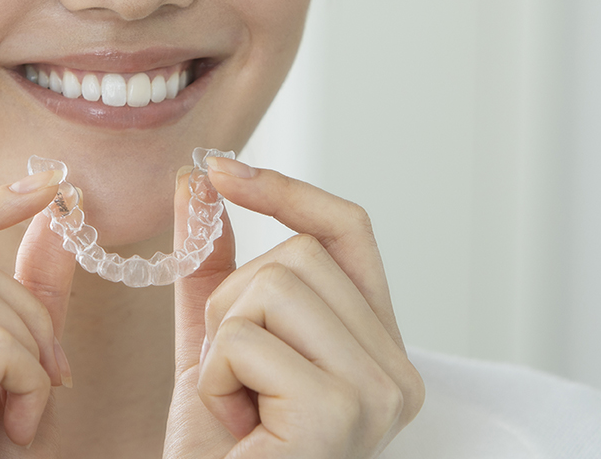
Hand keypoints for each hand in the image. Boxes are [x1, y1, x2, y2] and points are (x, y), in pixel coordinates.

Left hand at [163, 159, 424, 457]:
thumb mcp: (216, 352)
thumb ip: (218, 273)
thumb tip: (201, 185)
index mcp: (382, 352)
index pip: (349, 231)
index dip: (287, 190)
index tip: (220, 169)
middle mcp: (399, 373)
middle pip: (299, 254)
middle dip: (235, 303)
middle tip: (233, 378)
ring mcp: (378, 393)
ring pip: (273, 284)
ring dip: (223, 342)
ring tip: (236, 406)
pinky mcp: (339, 411)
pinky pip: (247, 338)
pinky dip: (216, 378)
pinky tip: (236, 429)